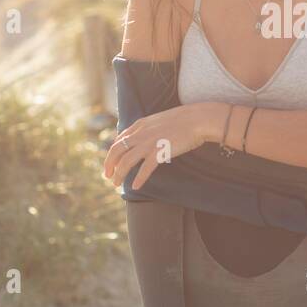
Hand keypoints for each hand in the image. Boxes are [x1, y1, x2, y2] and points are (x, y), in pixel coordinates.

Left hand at [104, 103, 224, 191]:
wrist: (198, 119)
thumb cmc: (184, 120)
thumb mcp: (160, 120)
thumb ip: (149, 128)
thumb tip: (146, 138)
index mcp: (140, 124)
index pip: (119, 139)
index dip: (112, 153)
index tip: (111, 162)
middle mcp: (140, 133)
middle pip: (117, 151)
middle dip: (109, 164)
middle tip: (108, 176)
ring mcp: (149, 143)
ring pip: (126, 161)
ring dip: (119, 174)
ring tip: (117, 184)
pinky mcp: (159, 152)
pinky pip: (145, 169)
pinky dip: (139, 179)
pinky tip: (136, 186)